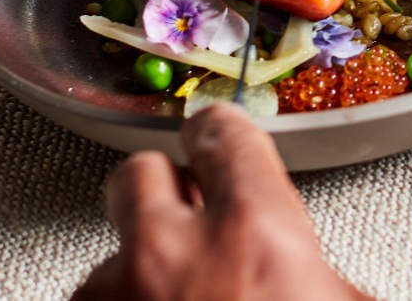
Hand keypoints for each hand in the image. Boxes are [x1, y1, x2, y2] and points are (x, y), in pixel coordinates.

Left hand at [73, 103, 368, 300]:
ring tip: (172, 293)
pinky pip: (97, 295)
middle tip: (185, 211)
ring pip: (112, 249)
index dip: (220, 129)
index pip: (223, 133)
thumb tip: (313, 270)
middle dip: (162, 187)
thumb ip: (314, 265)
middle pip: (140, 171)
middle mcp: (172, 253)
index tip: (216, 128)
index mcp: (252, 232)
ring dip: (140, 267)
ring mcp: (116, 294)